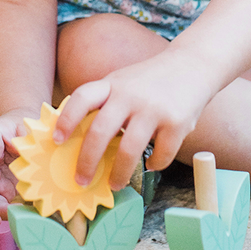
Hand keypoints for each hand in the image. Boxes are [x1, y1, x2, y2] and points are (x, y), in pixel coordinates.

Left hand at [53, 51, 220, 190]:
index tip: (57, 141)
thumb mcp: (122, 82)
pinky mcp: (177, 122)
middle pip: (100, 131)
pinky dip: (154, 164)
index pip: (82, 98)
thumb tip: (77, 139)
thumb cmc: (150, 81)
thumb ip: (104, 103)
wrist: (192, 65)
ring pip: (129, 149)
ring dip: (119, 173)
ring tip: (114, 184)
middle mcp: (130, 95)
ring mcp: (154, 109)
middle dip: (87, 161)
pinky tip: (151, 164)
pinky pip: (161, 154)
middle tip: (81, 180)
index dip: (66, 119)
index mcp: (112, 84)